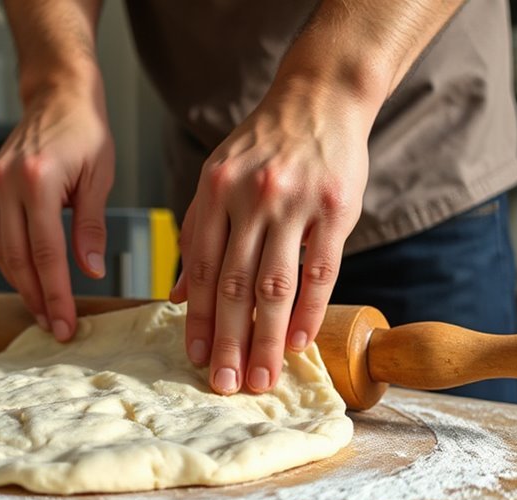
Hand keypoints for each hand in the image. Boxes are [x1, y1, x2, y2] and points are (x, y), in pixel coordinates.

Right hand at [0, 90, 114, 340]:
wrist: (57, 94)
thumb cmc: (85, 131)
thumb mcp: (99, 177)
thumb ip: (91, 226)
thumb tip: (89, 271)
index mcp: (37, 180)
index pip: (46, 252)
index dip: (56, 293)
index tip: (66, 324)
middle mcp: (7, 183)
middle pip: (17, 259)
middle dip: (36, 298)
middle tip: (56, 328)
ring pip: (0, 252)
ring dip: (21, 285)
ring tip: (44, 311)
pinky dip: (11, 262)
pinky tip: (29, 280)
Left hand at [170, 86, 369, 394]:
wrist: (320, 98)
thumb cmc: (263, 146)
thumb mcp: (218, 178)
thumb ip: (198, 234)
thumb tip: (180, 296)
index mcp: (216, 191)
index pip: (204, 267)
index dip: (200, 317)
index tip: (196, 358)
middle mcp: (251, 198)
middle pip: (237, 283)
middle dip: (229, 340)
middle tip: (226, 383)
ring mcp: (295, 204)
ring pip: (277, 284)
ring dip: (267, 337)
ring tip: (262, 376)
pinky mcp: (336, 209)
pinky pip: (321, 270)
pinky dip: (309, 310)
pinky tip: (298, 342)